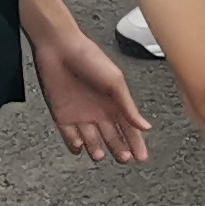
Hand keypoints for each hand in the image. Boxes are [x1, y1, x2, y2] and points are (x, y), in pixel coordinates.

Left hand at [33, 24, 153, 163]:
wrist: (59, 47)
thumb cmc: (89, 57)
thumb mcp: (114, 81)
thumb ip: (128, 106)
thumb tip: (145, 126)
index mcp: (114, 103)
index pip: (129, 128)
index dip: (137, 143)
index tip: (142, 157)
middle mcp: (99, 111)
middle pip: (112, 138)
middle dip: (119, 150)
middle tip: (124, 158)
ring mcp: (81, 115)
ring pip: (92, 141)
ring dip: (96, 150)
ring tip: (100, 154)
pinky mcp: (62, 116)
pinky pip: (69, 136)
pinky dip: (75, 144)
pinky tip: (80, 146)